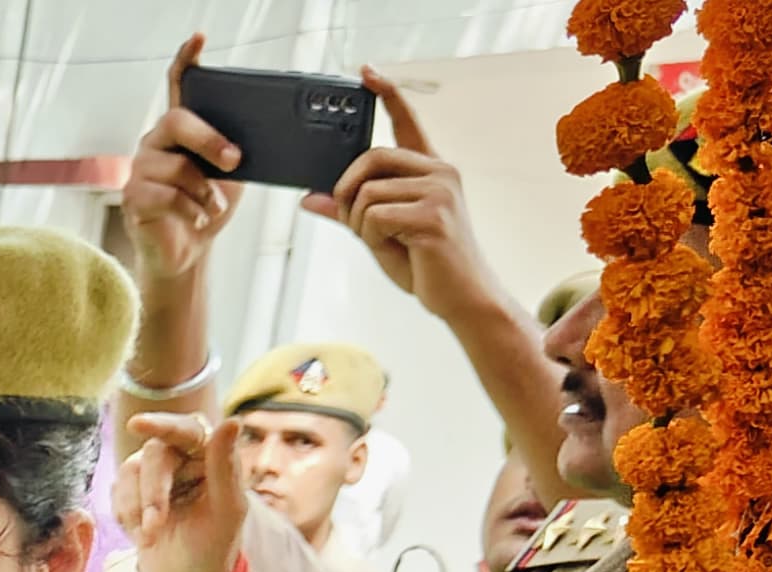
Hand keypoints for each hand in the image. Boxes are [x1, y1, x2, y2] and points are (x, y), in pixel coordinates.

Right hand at [116, 410, 252, 571]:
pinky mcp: (131, 490)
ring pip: (129, 471)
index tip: (136, 424)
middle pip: (153, 454)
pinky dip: (125, 515)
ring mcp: (153, 471)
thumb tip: (232, 420)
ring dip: (136, 508)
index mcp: (210, 454)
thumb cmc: (214, 545)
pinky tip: (142, 534)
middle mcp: (181, 456)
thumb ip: (225, 465)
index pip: (187, 429)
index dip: (161, 424)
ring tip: (150, 537)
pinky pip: (116, 490)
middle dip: (151, 493)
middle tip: (155, 527)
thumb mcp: (226, 509)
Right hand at [123, 35, 246, 284]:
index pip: (177, 84)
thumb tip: (252, 143)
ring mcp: (140, 169)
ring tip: (214, 208)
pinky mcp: (133, 198)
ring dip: (206, 191)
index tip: (198, 38)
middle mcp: (155, 142)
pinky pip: (168, 196)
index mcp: (180, 130)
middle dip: (211, 140)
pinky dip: (193, 210)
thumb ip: (233, 151)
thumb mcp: (230, 175)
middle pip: (178, 121)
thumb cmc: (206, 208)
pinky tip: (198, 219)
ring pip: (177, 166)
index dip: (186, 59)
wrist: (186, 252)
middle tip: (235, 161)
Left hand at [308, 73, 511, 325]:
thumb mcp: (380, 233)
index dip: (386, 95)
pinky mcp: (432, 214)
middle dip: (346, 189)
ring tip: (386, 243)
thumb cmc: (426, 265)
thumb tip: (308, 198)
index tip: (367, 73)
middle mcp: (439, 172)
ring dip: (361, 224)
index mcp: (430, 170)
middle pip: (371, 156)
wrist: (462, 298)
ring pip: (367, 192)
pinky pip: (374, 215)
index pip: (406, 122)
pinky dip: (372, 237)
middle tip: (349, 216)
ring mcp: (439, 190)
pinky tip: (399, 249)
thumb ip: (349, 211)